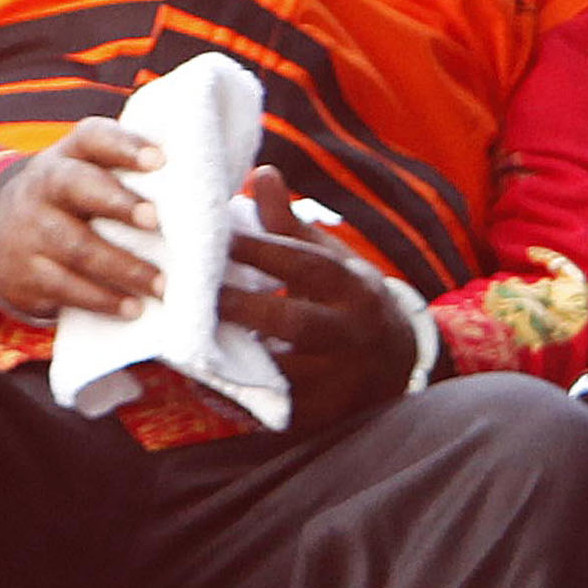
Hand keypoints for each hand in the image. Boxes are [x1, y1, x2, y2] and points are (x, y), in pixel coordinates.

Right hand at [0, 121, 160, 324]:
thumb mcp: (84, 177)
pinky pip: (66, 287)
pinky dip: (102, 299)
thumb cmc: (72, 205)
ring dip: (122, 267)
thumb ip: (124, 175)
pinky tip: (132, 308)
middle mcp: (43, 185)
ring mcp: (31, 229)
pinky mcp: (27, 272)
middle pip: (75, 185)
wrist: (2, 243)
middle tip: (155, 220)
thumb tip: (197, 184)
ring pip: (76, 246)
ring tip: (160, 284)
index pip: (92, 138)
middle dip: (118, 202)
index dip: (124, 146)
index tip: (160, 159)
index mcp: (68, 155)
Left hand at [216, 167, 418, 427]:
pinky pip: (279, 410)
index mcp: (353, 285)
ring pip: (286, 373)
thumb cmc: (348, 298)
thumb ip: (289, 224)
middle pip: (296, 322)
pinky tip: (206, 384)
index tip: (217, 239)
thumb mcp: (331, 258)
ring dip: (238, 361)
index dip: (261, 251)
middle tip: (195, 297)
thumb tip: (260, 172)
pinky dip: (243, 399)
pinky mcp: (323, 414)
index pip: (304, 265)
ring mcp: (340, 378)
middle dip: (245, 311)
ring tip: (189, 344)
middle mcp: (352, 332)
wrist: (399, 361)